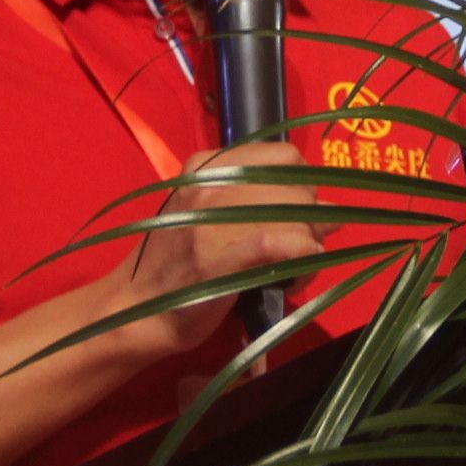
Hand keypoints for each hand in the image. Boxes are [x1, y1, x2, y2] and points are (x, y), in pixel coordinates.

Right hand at [121, 141, 324, 347]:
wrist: (134, 309)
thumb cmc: (177, 263)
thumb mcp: (210, 216)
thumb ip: (262, 204)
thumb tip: (330, 210)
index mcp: (207, 166)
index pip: (285, 156)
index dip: (302, 186)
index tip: (297, 214)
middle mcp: (209, 184)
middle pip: (297, 187)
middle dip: (311, 220)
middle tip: (300, 250)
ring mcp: (211, 220)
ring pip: (297, 216)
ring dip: (309, 247)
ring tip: (293, 272)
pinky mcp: (218, 259)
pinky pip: (284, 244)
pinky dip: (303, 258)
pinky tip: (297, 274)